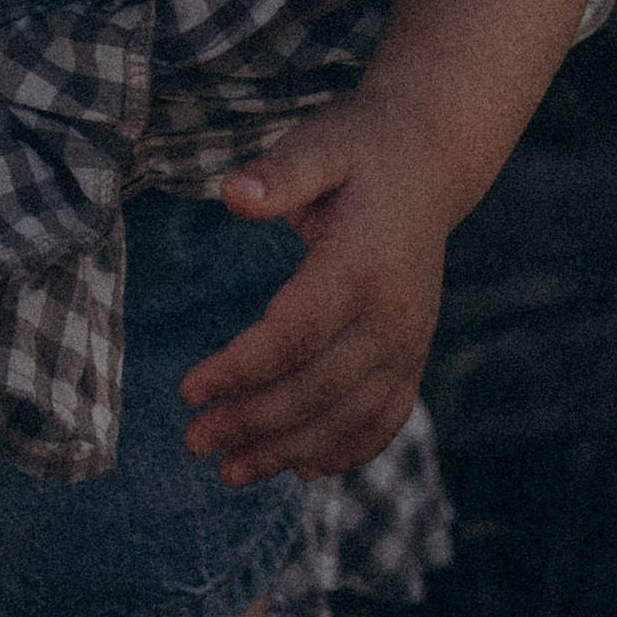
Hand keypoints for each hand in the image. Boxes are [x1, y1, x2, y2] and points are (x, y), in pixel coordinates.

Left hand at [177, 102, 451, 486]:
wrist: (429, 160)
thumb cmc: (358, 149)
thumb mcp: (317, 145)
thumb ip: (278, 174)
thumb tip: (233, 195)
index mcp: (362, 266)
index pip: (294, 335)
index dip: (241, 369)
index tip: (188, 389)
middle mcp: (394, 315)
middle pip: (319, 388)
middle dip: (254, 423)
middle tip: (194, 442)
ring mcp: (410, 340)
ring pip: (350, 415)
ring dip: (291, 449)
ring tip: (232, 471)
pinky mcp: (414, 352)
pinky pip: (387, 416)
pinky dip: (348, 449)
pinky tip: (304, 469)